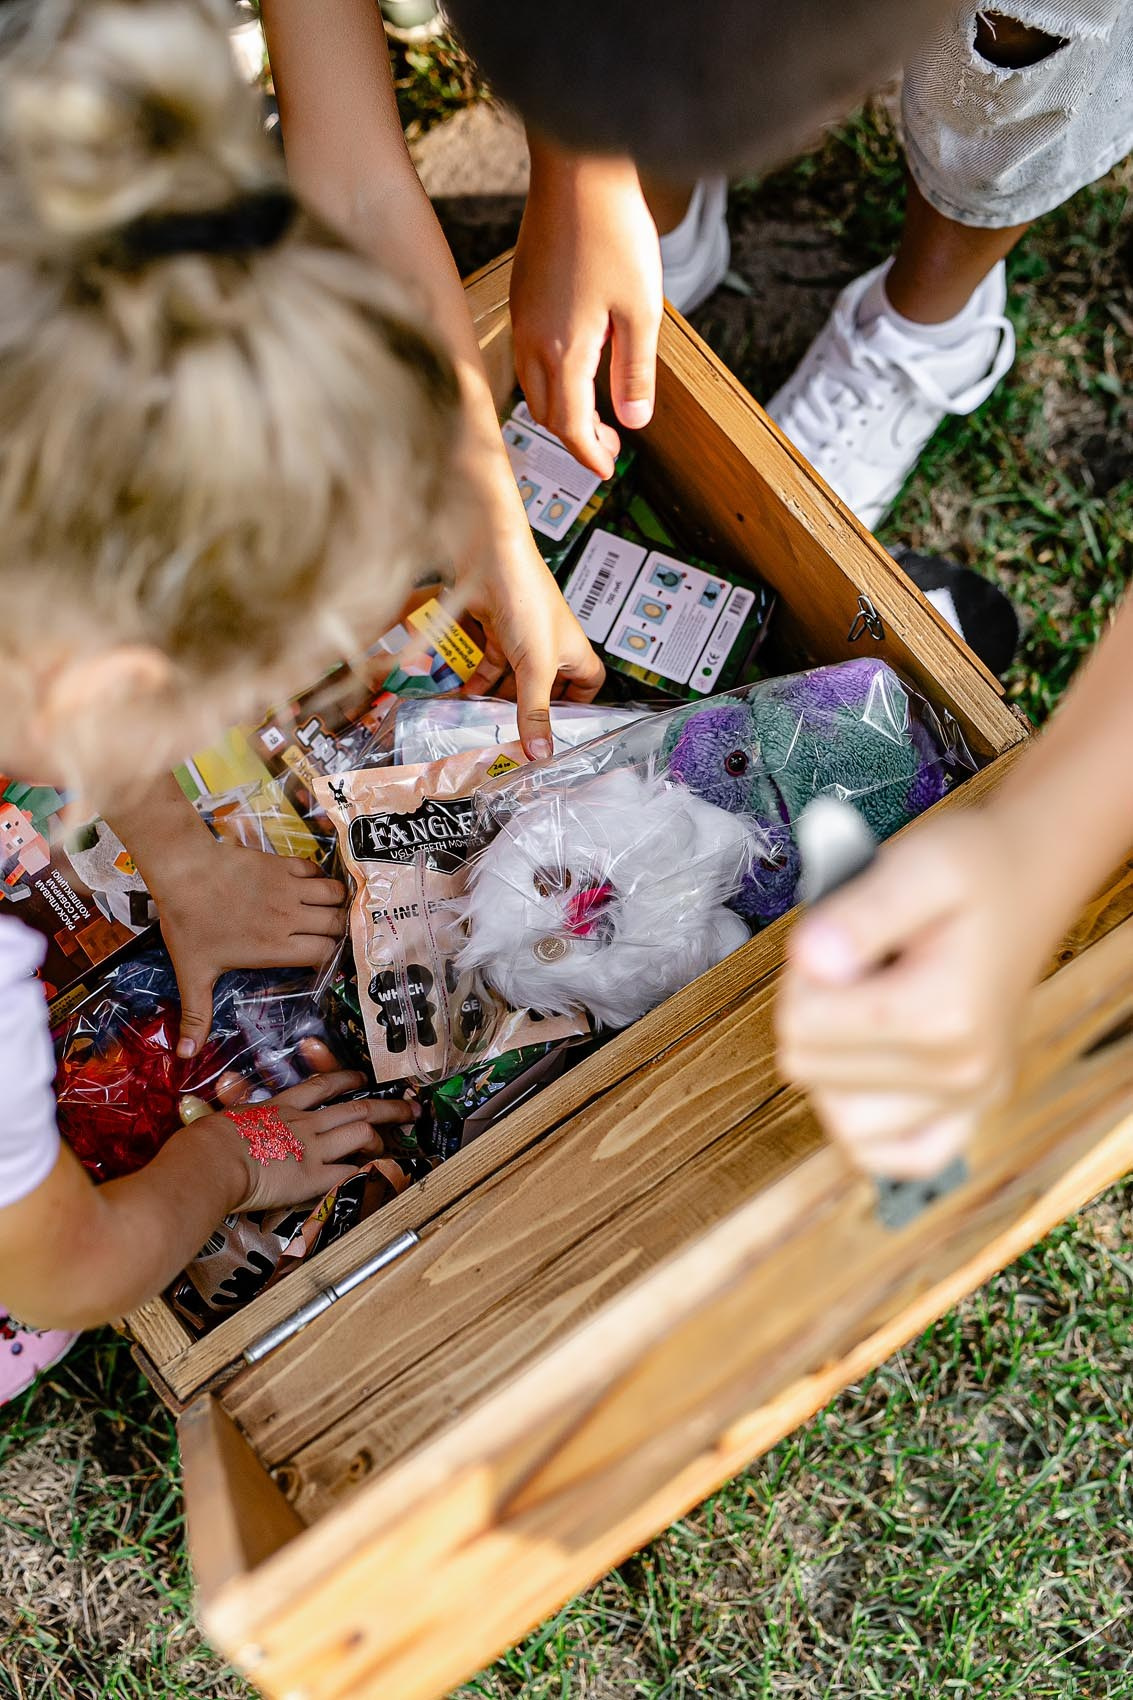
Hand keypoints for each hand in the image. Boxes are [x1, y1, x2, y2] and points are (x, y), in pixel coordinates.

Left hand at [151, 843, 346, 1058]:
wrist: (183, 872)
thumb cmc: (189, 924)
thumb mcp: (193, 973)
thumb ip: (197, 1015)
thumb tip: (186, 1055)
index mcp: (275, 946)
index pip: (325, 953)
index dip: (330, 958)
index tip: (323, 961)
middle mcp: (289, 918)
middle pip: (337, 923)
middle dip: (338, 930)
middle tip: (329, 935)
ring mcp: (288, 888)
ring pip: (334, 894)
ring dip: (334, 902)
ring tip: (325, 910)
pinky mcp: (282, 865)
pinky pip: (316, 870)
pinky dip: (319, 877)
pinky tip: (308, 886)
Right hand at [197, 1070, 417, 1211]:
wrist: (210, 1160)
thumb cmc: (204, 1141)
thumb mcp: (222, 1119)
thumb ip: (235, 1118)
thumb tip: (223, 1118)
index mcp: (279, 1108)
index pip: (320, 1087)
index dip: (345, 1080)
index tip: (361, 1078)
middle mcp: (302, 1124)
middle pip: (354, 1108)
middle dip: (387, 1107)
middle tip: (411, 1107)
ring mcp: (311, 1148)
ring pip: (360, 1134)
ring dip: (380, 1138)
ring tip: (392, 1143)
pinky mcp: (311, 1177)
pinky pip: (349, 1173)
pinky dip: (367, 1174)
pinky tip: (382, 1175)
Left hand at [458, 525, 604, 758]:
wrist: (490, 555)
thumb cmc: (527, 599)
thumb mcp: (534, 666)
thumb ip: (534, 711)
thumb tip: (540, 755)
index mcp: (574, 650)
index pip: (588, 684)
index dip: (580, 705)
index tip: (563, 728)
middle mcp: (549, 643)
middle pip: (545, 685)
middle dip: (529, 708)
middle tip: (514, 734)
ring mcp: (520, 635)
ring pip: (512, 676)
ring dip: (498, 697)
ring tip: (483, 722)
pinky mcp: (494, 626)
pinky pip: (488, 661)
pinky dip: (476, 677)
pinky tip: (462, 694)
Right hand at [513, 142, 662, 477]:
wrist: (578, 171)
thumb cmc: (614, 232)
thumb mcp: (641, 310)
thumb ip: (636, 371)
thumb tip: (633, 420)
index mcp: (562, 350)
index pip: (569, 426)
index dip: (589, 454)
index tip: (609, 468)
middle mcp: (532, 340)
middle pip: (545, 412)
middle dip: (575, 437)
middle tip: (609, 444)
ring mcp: (522, 316)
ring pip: (532, 386)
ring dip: (560, 409)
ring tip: (595, 411)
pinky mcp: (522, 295)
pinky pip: (528, 356)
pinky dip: (550, 378)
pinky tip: (578, 366)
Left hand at [775, 809, 1052, 1178]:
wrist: (1024, 883)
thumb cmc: (971, 871)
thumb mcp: (916, 864)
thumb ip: (858, 912)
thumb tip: (810, 961)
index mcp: (943, 1014)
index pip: (801, 1024)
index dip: (801, 976)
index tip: (836, 943)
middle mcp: (962, 1073)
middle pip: (809, 1069)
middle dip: (812, 1012)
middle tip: (852, 967)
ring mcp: (968, 1100)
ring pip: (838, 1118)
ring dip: (832, 1063)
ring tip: (865, 1007)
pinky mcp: (967, 1114)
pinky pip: (890, 1157)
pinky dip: (864, 1124)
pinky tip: (868, 1075)